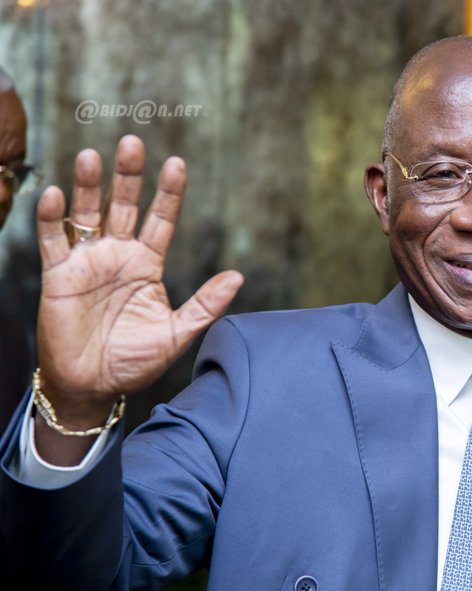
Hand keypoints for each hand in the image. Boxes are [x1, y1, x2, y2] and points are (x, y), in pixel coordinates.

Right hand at [35, 135, 243, 433]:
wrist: (93, 386)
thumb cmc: (135, 362)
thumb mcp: (177, 333)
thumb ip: (205, 305)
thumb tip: (239, 277)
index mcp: (148, 264)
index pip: (161, 219)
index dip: (168, 193)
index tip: (177, 164)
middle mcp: (118, 255)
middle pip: (124, 205)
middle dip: (128, 175)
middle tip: (132, 143)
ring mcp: (87, 262)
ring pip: (87, 214)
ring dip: (88, 186)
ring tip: (92, 156)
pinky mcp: (58, 275)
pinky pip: (53, 240)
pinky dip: (53, 218)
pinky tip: (58, 196)